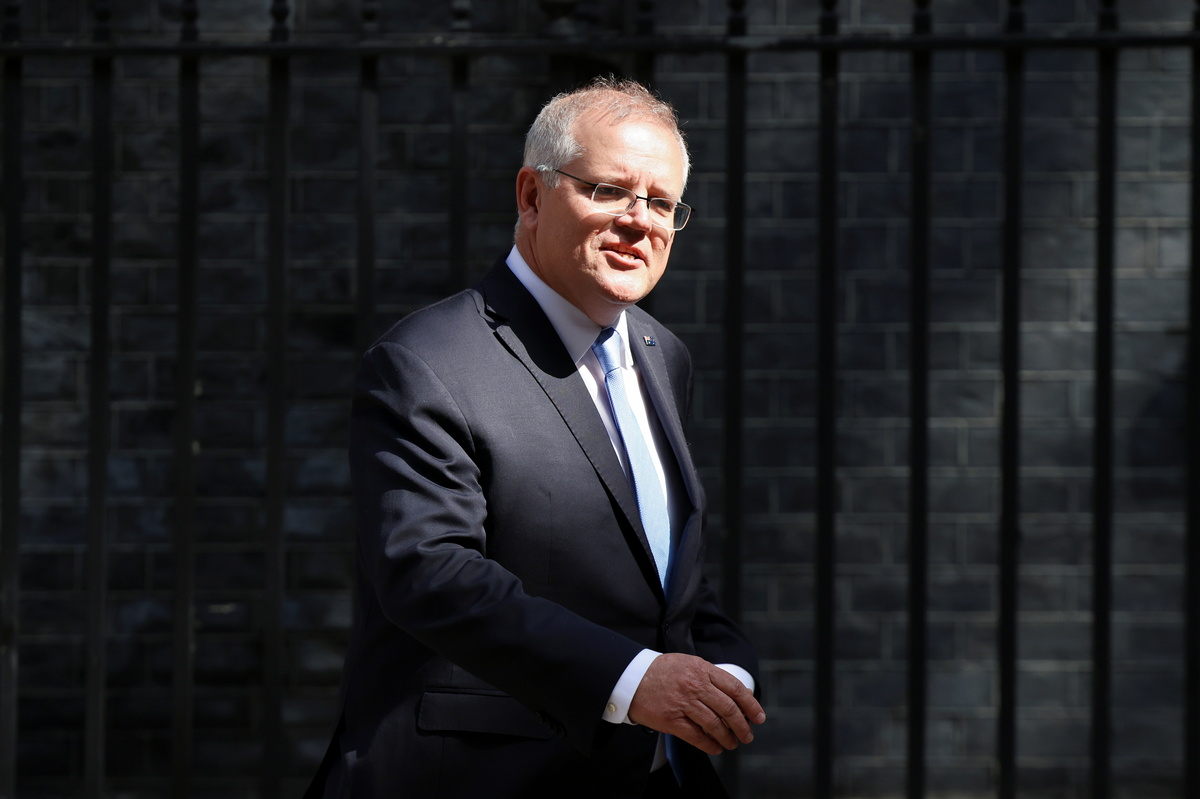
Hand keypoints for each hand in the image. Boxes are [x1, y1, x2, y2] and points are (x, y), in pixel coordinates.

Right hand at [626, 653, 765, 755]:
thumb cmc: (662, 671)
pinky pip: (696, 736)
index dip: (750, 705)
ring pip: (714, 724)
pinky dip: (709, 745)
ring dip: (728, 737)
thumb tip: (738, 695)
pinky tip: (716, 748)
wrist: (632, 677)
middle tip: (747, 735)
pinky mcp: (671, 719)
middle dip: (742, 725)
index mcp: (702, 669)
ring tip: (732, 743)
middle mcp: (694, 685)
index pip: (734, 688)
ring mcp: (683, 703)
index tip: (758, 717)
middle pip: (728, 708)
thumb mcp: (689, 663)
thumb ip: (712, 677)